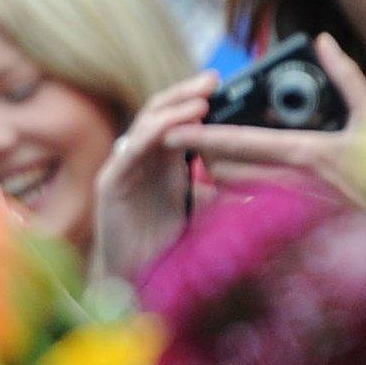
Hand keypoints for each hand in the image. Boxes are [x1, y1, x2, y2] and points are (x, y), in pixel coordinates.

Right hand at [92, 70, 218, 281]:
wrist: (140, 285)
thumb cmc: (171, 251)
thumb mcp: (204, 208)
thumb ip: (218, 185)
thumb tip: (255, 167)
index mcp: (162, 164)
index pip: (176, 119)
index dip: (196, 100)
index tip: (224, 86)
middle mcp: (140, 161)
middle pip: (159, 113)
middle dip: (185, 93)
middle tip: (213, 79)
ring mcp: (122, 170)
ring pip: (145, 125)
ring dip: (173, 109)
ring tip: (201, 101)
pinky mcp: (110, 184)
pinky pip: (130, 150)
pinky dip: (153, 134)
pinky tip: (175, 128)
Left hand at [164, 35, 365, 206]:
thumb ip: (346, 75)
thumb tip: (323, 41)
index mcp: (307, 152)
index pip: (239, 143)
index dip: (200, 138)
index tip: (170, 132)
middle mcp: (295, 184)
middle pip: (227, 173)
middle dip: (205, 161)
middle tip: (192, 145)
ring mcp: (299, 210)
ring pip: (240, 196)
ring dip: (223, 182)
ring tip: (211, 166)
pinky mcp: (307, 230)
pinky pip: (262, 218)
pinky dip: (247, 205)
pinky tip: (244, 196)